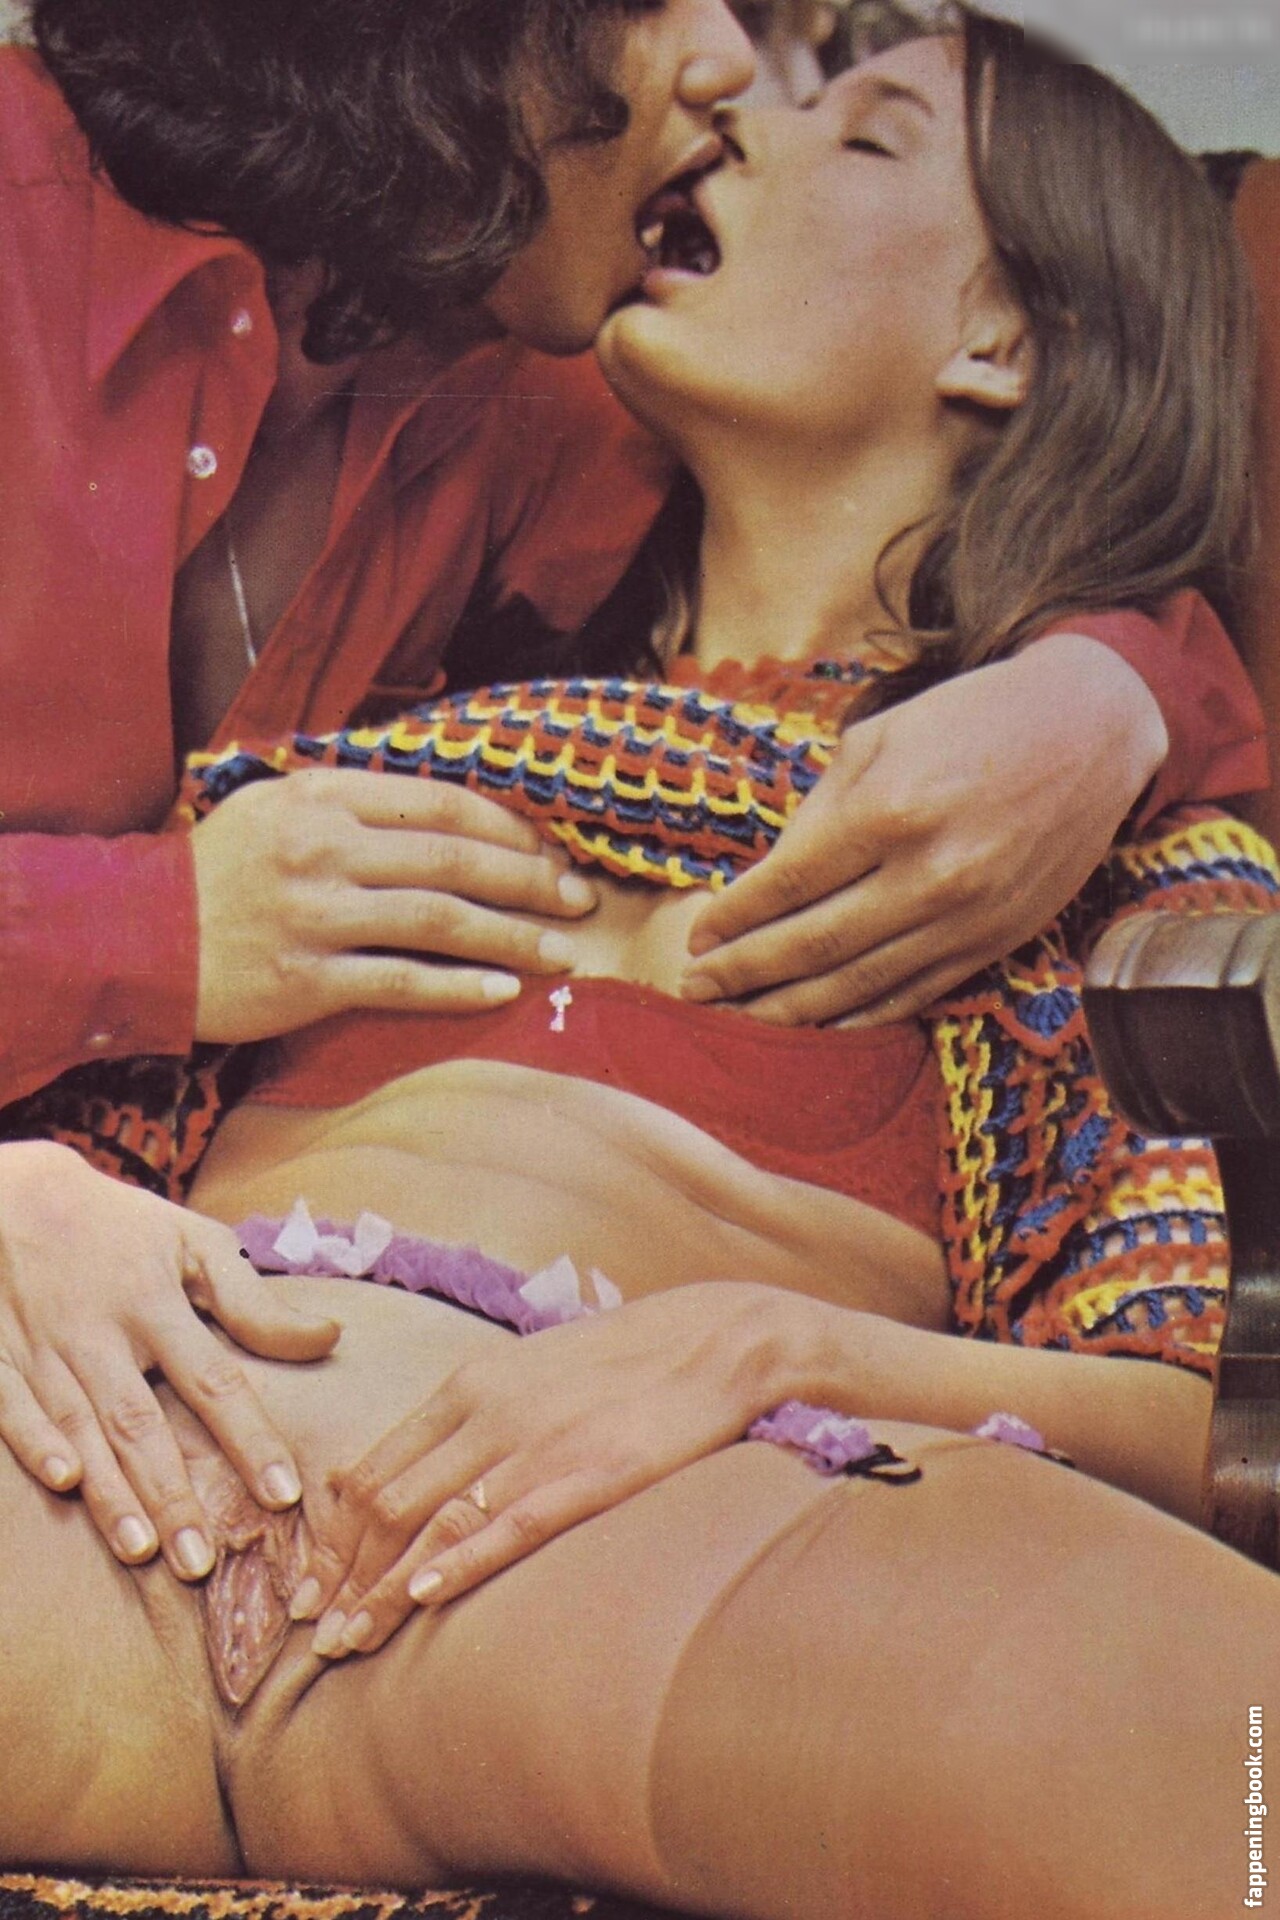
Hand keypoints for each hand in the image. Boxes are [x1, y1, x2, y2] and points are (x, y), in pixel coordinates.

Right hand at [0, 1140, 338, 1576]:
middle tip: (203, 1562)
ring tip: (145, 1551)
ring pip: (82, 1429)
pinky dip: (34, 1444)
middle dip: (174, 1494)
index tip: (283, 1494)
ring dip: (112, 1492)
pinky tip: (64, 1486)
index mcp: (154, 1302)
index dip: (249, 1438)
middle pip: (142, 1422)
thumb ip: (254, 1302)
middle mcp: (101, 1330)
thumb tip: (329, 1339)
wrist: (10, 1193)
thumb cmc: (119, 1227)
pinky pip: (10, 1406)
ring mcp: (43, 1347)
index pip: (214, 1380)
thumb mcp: (192, 1243)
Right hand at [192, 768, 596, 1042]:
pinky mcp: (308, 979)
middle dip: (530, 879)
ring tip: (562, 951)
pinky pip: (402, 982)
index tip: (550, 848)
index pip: (439, 804)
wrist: (138, 939)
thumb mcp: (276, 807)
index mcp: (323, 796)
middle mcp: (324, 848)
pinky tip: (503, 990)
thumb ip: (352, 801)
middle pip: (453, 860)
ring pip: (440, 920)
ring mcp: (317, 915)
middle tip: (580, 898)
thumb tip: (442, 808)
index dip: (507, 827)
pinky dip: (459, 987)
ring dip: (512, 936)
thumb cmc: (216, 873)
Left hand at [293, 1281, 814, 1656]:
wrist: (715, 1341)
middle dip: (339, 1574)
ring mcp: (535, 1445)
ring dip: (380, 1588)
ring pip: (432, 1522)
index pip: (372, 1469)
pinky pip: (507, 1525)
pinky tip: (423, 1598)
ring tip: (347, 1641)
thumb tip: (432, 1468)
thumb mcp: (533, 1374)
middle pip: (385, 1502)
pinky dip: (457, 1563)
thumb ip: (479, 1417)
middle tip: (310, 1632)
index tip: (309, 1584)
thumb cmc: (626, 1362)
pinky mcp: (587, 1475)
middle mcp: (488, 1413)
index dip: (330, 1536)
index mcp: (470, 1387)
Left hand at [681, 635, 1168, 1024]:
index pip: (789, 883)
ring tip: (738, 1020)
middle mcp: (931, 874)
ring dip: (789, 1010)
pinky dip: (860, 1017)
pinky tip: (817, 1026)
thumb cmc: (972, 721)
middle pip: (814, 945)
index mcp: (891, 811)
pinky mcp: (997, 941)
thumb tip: (768, 881)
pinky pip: (914, 994)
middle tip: (694, 991)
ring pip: (859, 984)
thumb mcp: (881, 738)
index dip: (735, 916)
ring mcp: (968, 917)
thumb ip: (820, 811)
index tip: (697, 936)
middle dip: (744, 973)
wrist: (1089, 730)